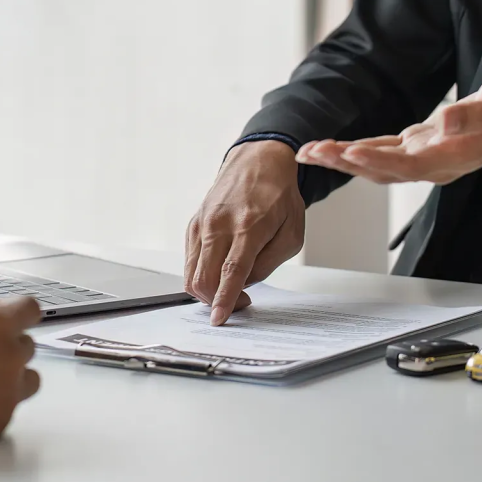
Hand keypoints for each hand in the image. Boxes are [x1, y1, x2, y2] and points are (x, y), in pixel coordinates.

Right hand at [186, 140, 304, 325]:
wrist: (257, 162)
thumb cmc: (279, 196)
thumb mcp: (292, 234)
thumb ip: (267, 264)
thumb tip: (242, 284)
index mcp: (248, 226)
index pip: (231, 271)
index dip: (224, 299)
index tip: (219, 318)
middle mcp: (219, 224)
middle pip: (204, 277)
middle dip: (216, 301)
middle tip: (238, 303)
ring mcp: (202, 223)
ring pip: (191, 273)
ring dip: (207, 291)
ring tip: (230, 287)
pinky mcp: (193, 224)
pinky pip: (190, 261)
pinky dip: (202, 274)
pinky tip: (220, 270)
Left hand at [295, 68, 481, 183]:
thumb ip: (476, 115)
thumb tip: (443, 123)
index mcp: (454, 157)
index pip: (409, 165)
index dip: (378, 160)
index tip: (349, 151)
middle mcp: (434, 164)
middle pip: (382, 170)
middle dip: (344, 163)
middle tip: (309, 153)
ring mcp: (424, 158)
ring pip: (376, 164)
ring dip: (341, 160)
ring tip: (308, 153)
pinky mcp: (417, 146)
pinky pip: (380, 152)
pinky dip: (353, 150)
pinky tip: (330, 148)